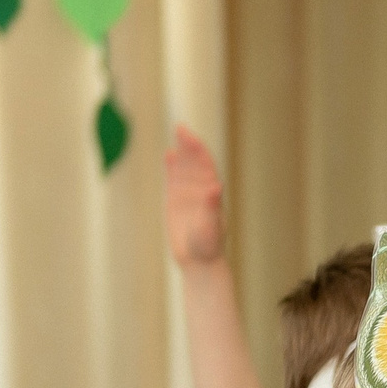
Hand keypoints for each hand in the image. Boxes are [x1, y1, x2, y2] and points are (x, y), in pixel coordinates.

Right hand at [162, 125, 225, 268]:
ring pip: (185, 169)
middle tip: (181, 126)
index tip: (190, 137)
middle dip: (190, 144)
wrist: (199, 261)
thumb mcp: (211, 227)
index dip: (199, 151)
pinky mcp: (175, 202)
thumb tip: (216, 187)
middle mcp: (201, 191)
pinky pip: (173, 180)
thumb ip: (212, 208)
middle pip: (195, 163)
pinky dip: (172, 168)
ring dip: (182, 152)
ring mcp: (188, 195)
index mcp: (212, 194)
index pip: (206, 167)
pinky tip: (169, 154)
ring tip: (178, 133)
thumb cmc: (209, 246)